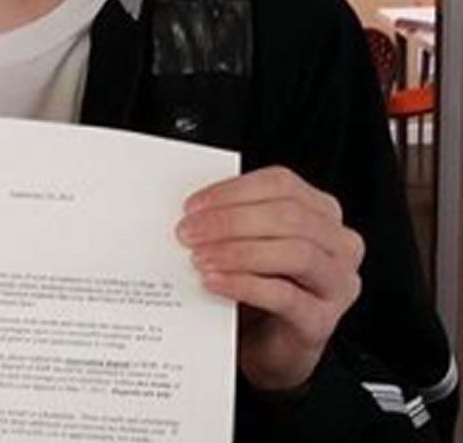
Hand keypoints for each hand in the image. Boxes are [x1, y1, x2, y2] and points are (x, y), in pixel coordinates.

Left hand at [176, 166, 363, 391]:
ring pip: (294, 253)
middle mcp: (339, 244)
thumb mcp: (250, 241)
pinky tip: (214, 282)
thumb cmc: (260, 285)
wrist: (268, 344)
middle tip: (189, 232)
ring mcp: (337, 284)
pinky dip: (243, 284)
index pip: (281, 184)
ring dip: (237, 252)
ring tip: (199, 257)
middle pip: (288, 217)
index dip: (233, 191)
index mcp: (322, 212)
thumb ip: (234, 218)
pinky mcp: (323, 322)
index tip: (193, 205)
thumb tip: (196, 209)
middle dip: (230, 221)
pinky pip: (285, 296)